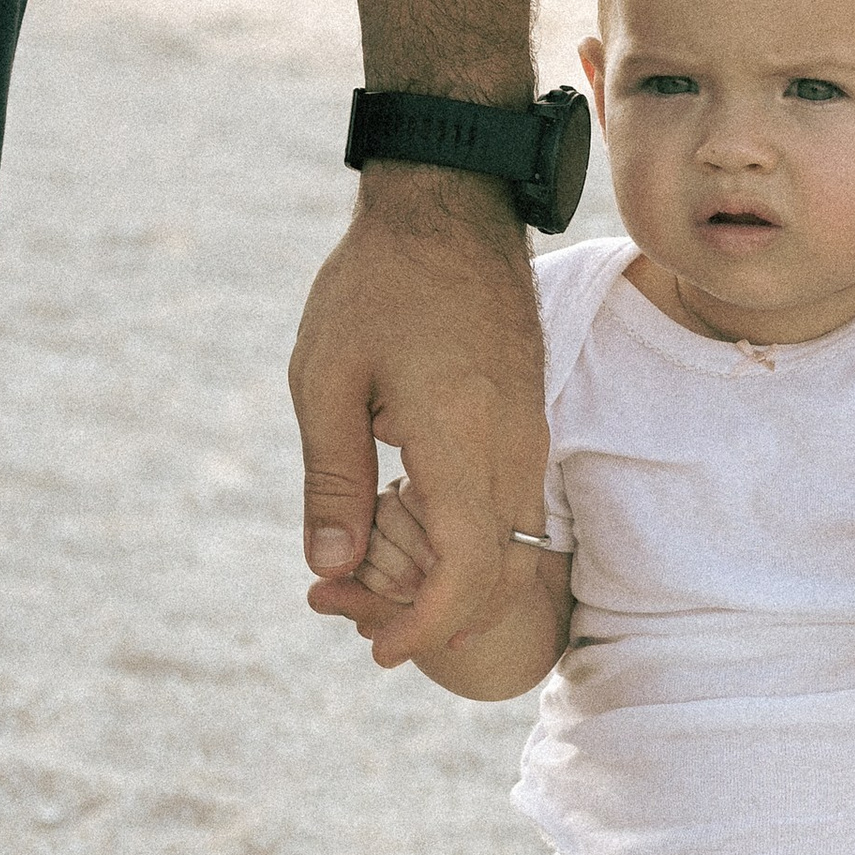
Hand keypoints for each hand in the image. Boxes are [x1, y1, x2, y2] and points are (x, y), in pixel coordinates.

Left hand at [291, 166, 546, 667]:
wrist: (452, 203)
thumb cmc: (378, 283)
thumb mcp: (325, 380)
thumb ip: (332, 481)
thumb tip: (330, 568)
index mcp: (462, 443)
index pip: (466, 574)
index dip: (425, 628)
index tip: (377, 650)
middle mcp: (512, 448)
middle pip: (494, 572)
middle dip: (434, 616)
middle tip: (358, 621)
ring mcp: (529, 432)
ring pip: (508, 541)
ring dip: (452, 578)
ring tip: (373, 581)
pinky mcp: (528, 417)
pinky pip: (510, 503)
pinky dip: (468, 538)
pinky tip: (409, 525)